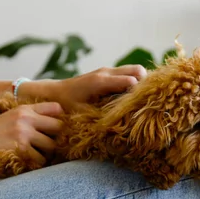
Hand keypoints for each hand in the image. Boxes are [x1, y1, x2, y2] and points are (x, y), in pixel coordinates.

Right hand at [0, 102, 63, 163]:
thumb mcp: (11, 117)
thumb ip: (32, 116)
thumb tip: (58, 121)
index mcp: (25, 109)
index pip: (56, 108)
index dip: (61, 119)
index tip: (56, 129)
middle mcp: (26, 118)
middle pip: (59, 127)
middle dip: (57, 138)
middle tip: (50, 145)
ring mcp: (24, 133)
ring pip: (52, 146)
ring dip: (47, 153)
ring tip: (37, 154)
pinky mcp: (20, 149)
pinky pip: (40, 159)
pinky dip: (37, 163)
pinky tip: (28, 161)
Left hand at [20, 65, 146, 110]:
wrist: (53, 93)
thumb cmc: (66, 107)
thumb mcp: (82, 116)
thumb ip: (100, 118)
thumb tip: (121, 128)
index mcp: (100, 82)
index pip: (132, 81)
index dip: (141, 95)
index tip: (145, 109)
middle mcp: (106, 73)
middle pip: (138, 71)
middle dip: (146, 85)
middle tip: (146, 104)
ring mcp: (107, 71)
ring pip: (136, 70)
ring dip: (142, 83)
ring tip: (141, 101)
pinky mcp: (108, 73)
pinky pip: (128, 73)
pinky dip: (135, 82)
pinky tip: (133, 98)